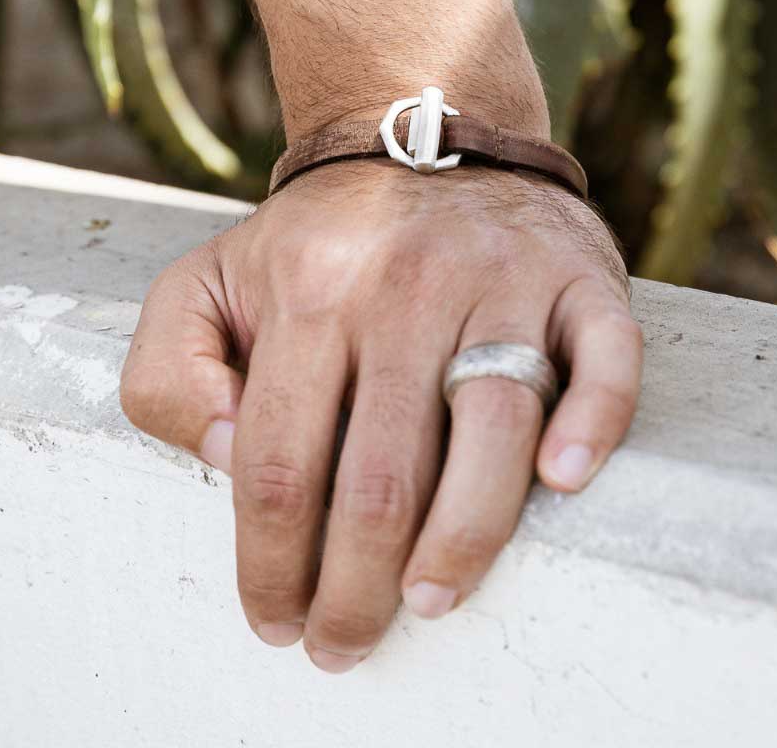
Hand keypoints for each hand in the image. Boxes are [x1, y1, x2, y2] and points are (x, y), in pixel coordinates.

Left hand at [121, 158, 642, 672]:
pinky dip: (594, 423)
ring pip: (493, 431)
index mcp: (308, 290)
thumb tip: (230, 462)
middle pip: (381, 476)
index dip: (270, 566)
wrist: (422, 133)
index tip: (276, 621)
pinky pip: (605, 357)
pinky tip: (564, 479)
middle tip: (346, 642)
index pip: (277, 465)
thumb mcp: (202, 284)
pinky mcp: (578, 280)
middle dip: (356, 591)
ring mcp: (500, 280)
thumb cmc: (312, 241)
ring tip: (430, 602)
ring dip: (462, 544)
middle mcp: (405, 284)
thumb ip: (171, 373)